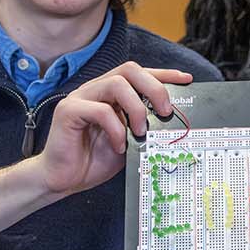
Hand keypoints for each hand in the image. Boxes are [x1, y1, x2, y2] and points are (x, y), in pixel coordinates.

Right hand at [25, 62, 193, 194]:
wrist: (64, 179)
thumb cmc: (94, 159)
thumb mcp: (129, 140)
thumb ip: (144, 125)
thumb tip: (172, 120)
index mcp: (111, 93)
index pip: (140, 74)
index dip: (164, 74)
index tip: (186, 80)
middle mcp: (96, 89)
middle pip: (130, 70)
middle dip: (154, 87)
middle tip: (166, 111)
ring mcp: (81, 97)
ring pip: (116, 83)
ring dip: (136, 108)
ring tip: (141, 132)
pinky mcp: (68, 111)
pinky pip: (99, 110)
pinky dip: (116, 129)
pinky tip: (119, 146)